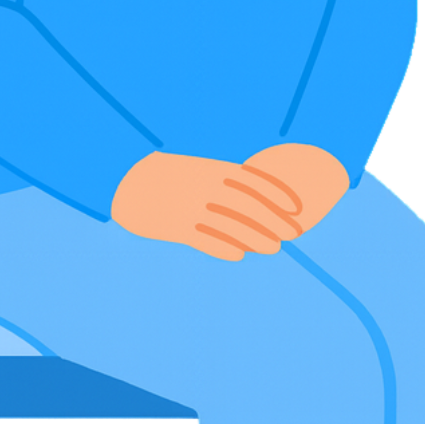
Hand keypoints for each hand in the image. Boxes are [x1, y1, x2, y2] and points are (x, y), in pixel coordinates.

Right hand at [110, 144, 347, 262]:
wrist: (127, 179)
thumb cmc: (171, 174)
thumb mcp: (200, 169)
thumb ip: (224, 180)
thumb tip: (255, 193)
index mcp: (214, 169)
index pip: (253, 181)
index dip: (277, 193)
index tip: (297, 206)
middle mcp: (206, 187)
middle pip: (247, 205)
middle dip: (272, 219)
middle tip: (293, 233)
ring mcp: (191, 207)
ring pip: (229, 225)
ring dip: (254, 237)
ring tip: (275, 248)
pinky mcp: (175, 227)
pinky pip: (202, 238)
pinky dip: (221, 247)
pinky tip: (239, 254)